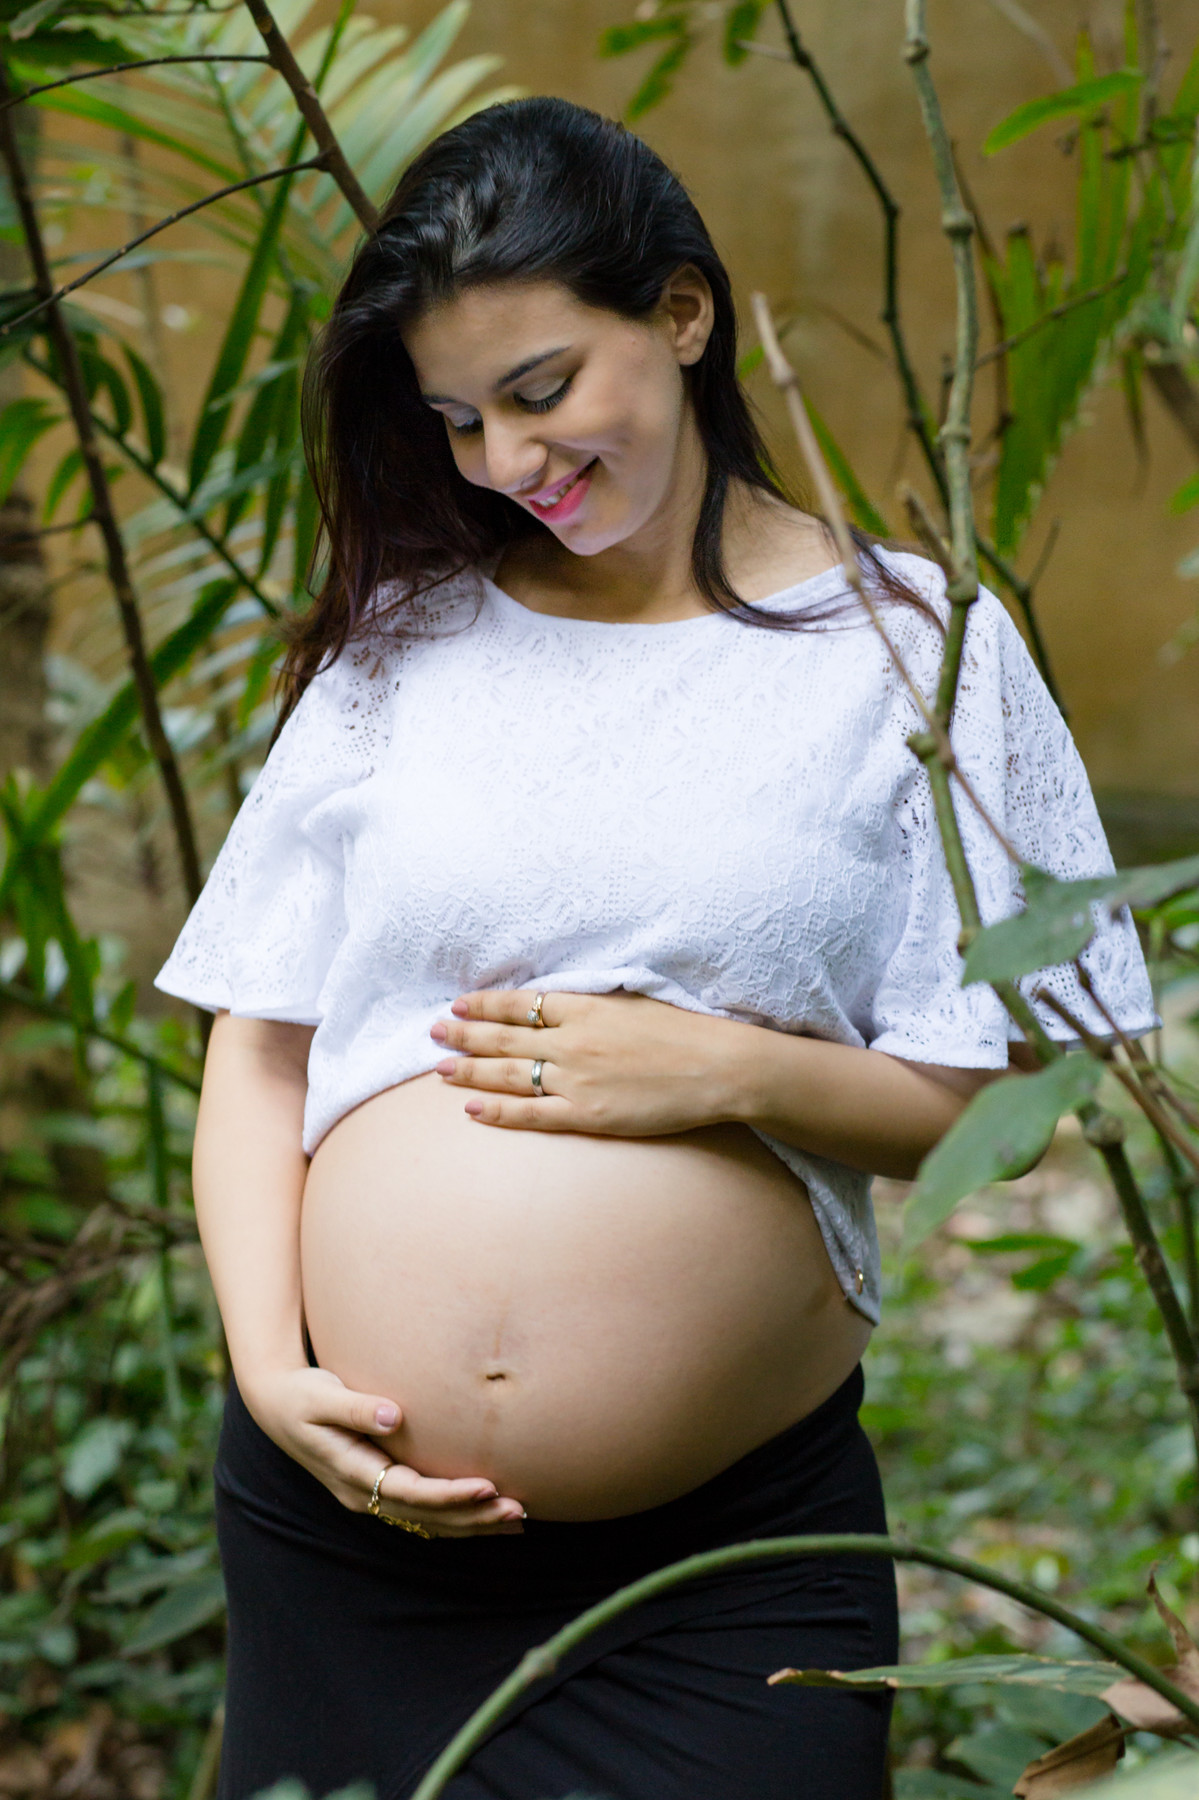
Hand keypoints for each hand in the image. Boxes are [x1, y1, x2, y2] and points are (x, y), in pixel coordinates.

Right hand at [240, 1365, 525, 1536]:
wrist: (276, 1405)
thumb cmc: (301, 1395)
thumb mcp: (322, 1396)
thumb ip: (357, 1407)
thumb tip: (395, 1416)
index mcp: (351, 1473)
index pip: (410, 1492)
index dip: (449, 1494)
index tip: (487, 1487)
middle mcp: (362, 1494)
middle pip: (426, 1516)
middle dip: (473, 1517)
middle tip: (519, 1513)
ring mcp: (370, 1496)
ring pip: (428, 1521)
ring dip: (471, 1523)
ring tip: (517, 1520)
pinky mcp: (378, 1488)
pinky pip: (422, 1512)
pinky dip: (456, 1516)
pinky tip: (486, 1515)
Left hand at [430, 987, 750, 1135]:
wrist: (718, 1067)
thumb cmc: (686, 1032)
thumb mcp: (635, 1001)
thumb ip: (595, 1004)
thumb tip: (563, 1000)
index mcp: (586, 1008)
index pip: (522, 1004)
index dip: (486, 1005)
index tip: (459, 1004)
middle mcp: (573, 1042)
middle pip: (505, 1038)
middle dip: (465, 1035)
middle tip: (433, 1033)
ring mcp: (577, 1080)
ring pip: (510, 1075)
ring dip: (471, 1070)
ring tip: (441, 1069)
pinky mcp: (588, 1114)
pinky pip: (532, 1114)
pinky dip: (499, 1111)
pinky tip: (472, 1108)